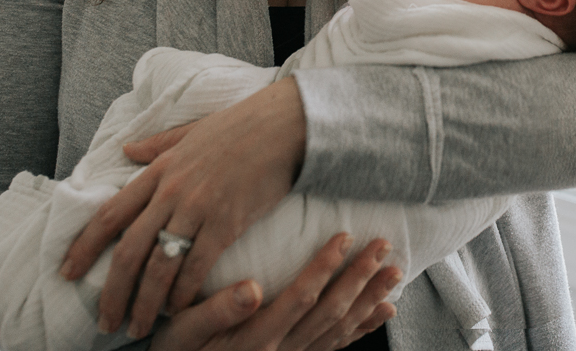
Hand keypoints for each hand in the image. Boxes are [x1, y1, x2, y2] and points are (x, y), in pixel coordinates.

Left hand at [60, 78, 307, 338]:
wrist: (284, 124)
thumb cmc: (241, 124)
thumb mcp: (191, 131)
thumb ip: (157, 144)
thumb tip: (125, 150)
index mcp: (159, 170)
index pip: (109, 214)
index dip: (84, 246)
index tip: (67, 272)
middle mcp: (171, 192)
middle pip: (128, 251)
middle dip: (112, 293)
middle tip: (106, 321)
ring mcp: (198, 209)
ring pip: (159, 267)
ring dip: (145, 304)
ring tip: (139, 328)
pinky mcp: (227, 223)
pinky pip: (197, 267)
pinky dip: (183, 294)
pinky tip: (177, 310)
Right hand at [149, 235, 400, 350]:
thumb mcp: (181, 331)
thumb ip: (216, 311)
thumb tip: (251, 288)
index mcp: (255, 338)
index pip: (301, 297)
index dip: (325, 266)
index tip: (344, 235)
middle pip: (330, 312)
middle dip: (360, 277)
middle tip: (383, 245)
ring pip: (340, 329)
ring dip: (369, 300)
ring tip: (394, 273)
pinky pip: (336, 347)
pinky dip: (363, 328)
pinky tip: (384, 311)